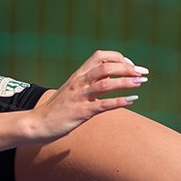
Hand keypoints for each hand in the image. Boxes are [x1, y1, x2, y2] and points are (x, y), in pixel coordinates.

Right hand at [26, 50, 146, 143]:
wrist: (37, 124)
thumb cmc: (56, 109)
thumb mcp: (71, 91)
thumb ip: (88, 84)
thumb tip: (109, 81)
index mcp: (78, 75)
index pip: (100, 56)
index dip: (119, 58)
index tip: (131, 66)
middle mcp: (79, 83)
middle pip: (106, 67)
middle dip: (128, 68)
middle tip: (143, 73)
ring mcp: (79, 97)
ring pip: (106, 83)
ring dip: (127, 82)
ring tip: (142, 82)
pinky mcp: (80, 112)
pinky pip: (103, 105)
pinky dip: (120, 101)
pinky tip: (133, 100)